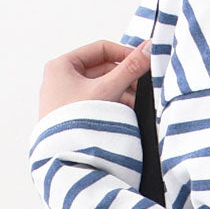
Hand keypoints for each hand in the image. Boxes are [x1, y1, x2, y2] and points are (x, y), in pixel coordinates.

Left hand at [37, 38, 151, 119]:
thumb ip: (130, 68)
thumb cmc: (74, 123)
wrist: (63, 159)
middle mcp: (61, 80)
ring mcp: (65, 99)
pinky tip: (125, 114)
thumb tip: (148, 49)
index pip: (100, 49)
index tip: (142, 60)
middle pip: (102, 69)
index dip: (124, 53)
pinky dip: (112, 105)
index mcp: (61, 66)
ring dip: (121, 93)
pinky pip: (96, 103)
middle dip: (124, 78)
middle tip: (142, 85)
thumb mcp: (107, 90)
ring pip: (101, 87)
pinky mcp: (72, 115)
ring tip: (135, 103)